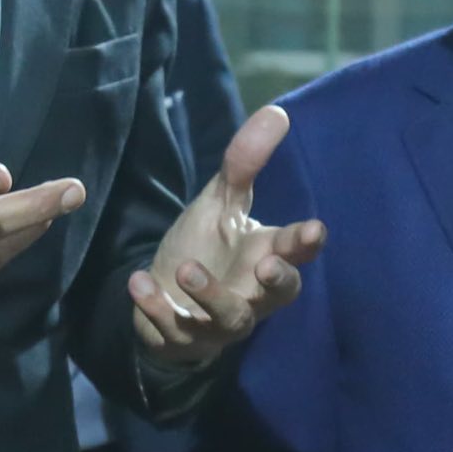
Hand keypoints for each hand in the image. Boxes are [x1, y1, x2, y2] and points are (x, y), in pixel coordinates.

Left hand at [129, 107, 326, 367]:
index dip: (306, 242)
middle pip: (280, 295)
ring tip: (185, 269)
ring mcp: (221, 322)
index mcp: (266, 257)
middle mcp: (253, 295)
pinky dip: (156, 308)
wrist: (165, 297)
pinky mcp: (186, 339)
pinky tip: (137, 282)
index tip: (314, 229)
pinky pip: (176, 330)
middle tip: (266, 266)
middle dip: (277, 282)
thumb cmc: (205, 248)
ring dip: (210, 296)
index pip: (296, 251)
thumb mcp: (221, 203)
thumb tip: (277, 112)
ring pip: (230, 319)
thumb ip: (245, 163)